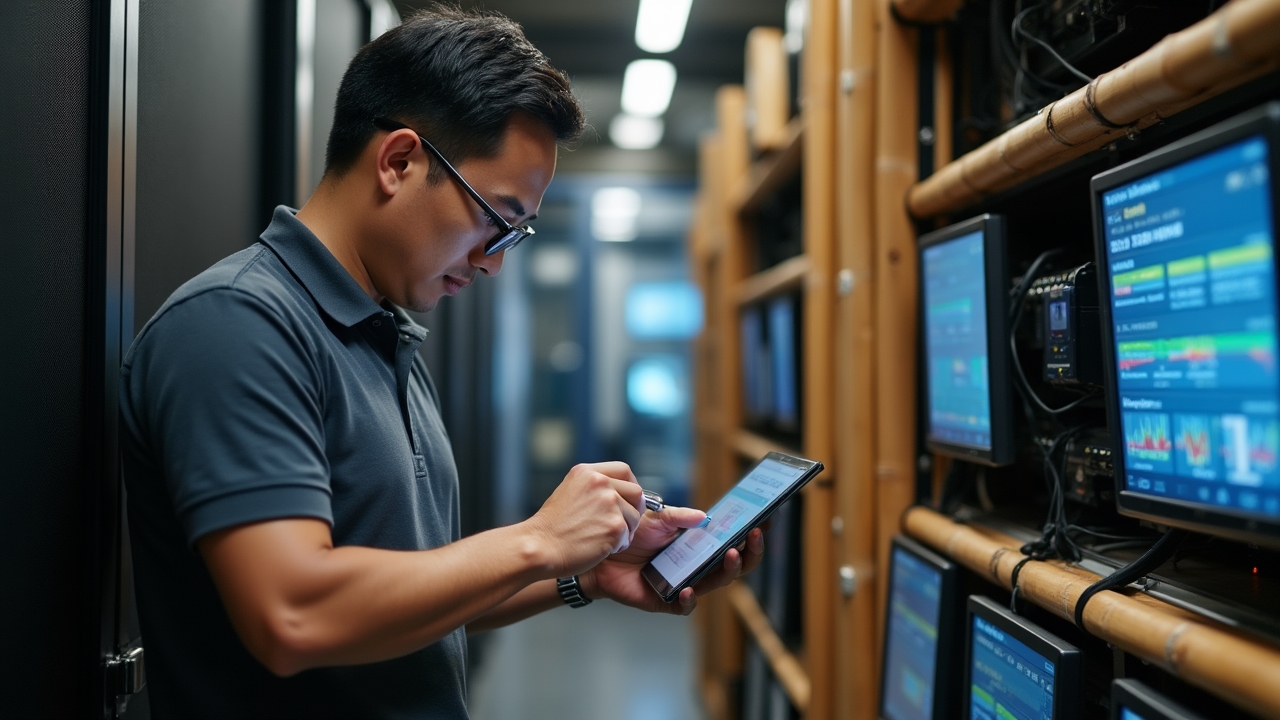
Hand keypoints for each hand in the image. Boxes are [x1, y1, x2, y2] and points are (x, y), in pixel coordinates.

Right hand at [524, 462, 644, 577]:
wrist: (539, 546)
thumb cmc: (552, 526)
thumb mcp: (570, 491)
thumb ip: (594, 487)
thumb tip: (622, 493)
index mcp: (588, 472)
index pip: (624, 470)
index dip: (631, 486)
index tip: (628, 500)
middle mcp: (600, 483)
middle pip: (637, 493)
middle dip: (632, 510)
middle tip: (619, 524)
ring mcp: (609, 504)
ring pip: (634, 518)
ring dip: (624, 531)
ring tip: (600, 537)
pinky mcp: (615, 526)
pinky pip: (628, 537)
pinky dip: (617, 546)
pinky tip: (597, 547)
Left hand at [581, 509, 766, 614]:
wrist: (602, 556)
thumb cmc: (631, 535)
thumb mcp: (657, 519)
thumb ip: (680, 517)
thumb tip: (705, 516)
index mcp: (699, 546)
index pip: (733, 542)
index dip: (751, 535)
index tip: (765, 522)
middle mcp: (697, 566)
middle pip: (733, 565)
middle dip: (750, 552)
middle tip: (753, 537)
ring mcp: (685, 583)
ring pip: (716, 583)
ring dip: (728, 570)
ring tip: (732, 555)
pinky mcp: (666, 601)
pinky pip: (684, 606)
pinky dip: (688, 599)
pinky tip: (687, 589)